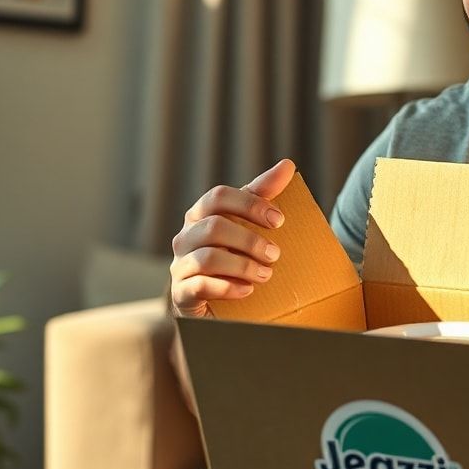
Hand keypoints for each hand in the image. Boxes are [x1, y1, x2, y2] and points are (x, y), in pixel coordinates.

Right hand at [170, 159, 295, 317]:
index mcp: (201, 214)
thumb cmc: (234, 253)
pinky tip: (248, 290)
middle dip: (249, 240)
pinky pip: (198, 286)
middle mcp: (186, 236)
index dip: (249, 205)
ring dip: (242, 265)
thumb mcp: (248, 223)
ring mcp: (180, 265)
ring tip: (266, 274)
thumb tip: (287, 165)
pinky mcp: (181, 294)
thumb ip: (264, 194)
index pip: (218, 197)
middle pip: (214, 227)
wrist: (216, 303)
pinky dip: (227, 287)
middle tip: (276, 254)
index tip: (279, 220)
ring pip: (206, 257)